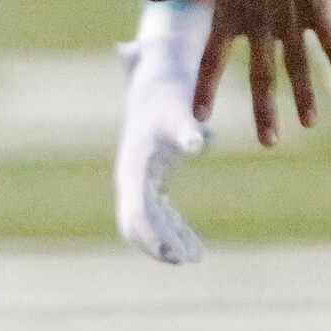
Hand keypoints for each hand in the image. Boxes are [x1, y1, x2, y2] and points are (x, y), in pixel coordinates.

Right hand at [115, 0, 211, 264]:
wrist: (160, 70)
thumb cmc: (171, 89)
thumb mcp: (180, 108)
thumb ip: (185, 124)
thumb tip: (199, 141)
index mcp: (134, 162)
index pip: (136, 210)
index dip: (152, 236)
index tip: (173, 255)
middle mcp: (131, 172)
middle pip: (137, 221)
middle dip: (160, 245)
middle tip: (189, 259)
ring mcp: (140, 176)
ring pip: (150, 222)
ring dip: (170, 241)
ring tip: (196, 256)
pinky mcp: (153, 176)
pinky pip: (159, 212)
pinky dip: (175, 230)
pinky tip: (195, 246)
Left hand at [144, 0, 330, 145]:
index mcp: (230, 12)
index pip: (212, 60)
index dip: (206, 88)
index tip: (201, 117)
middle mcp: (260, 21)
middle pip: (262, 74)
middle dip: (264, 111)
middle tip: (267, 142)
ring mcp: (290, 14)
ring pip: (297, 64)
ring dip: (303, 96)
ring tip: (306, 124)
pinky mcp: (315, 2)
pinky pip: (328, 38)